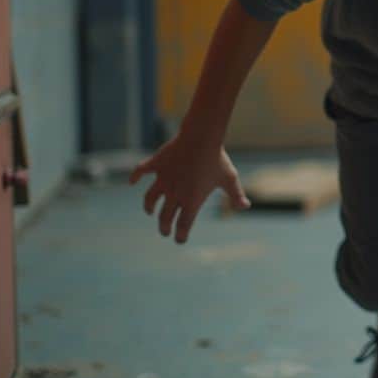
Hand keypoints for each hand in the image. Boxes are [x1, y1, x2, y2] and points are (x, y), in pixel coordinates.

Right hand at [128, 131, 251, 243]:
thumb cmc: (217, 159)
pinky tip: (132, 181)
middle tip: (164, 231)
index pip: (183, 224)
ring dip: (149, 207)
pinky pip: (141, 171)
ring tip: (150, 211)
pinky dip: (135, 176)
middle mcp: (174, 192)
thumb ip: (236, 195)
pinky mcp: (157, 164)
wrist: (201, 138)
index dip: (181, 234)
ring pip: (151, 198)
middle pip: (165, 216)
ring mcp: (163, 179)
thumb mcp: (229, 179)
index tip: (179, 240)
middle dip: (164, 226)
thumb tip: (245, 207)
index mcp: (191, 199)